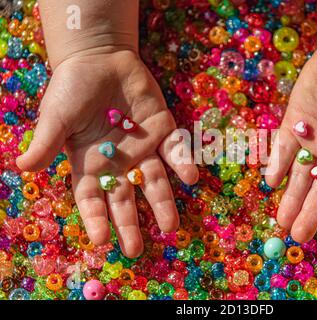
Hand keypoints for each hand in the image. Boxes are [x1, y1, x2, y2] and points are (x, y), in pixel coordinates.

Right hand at [17, 50, 198, 257]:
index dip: (95, 218)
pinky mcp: (163, 130)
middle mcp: (118, 162)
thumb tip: (22, 167)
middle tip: (136, 250)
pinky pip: (175, 150)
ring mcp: (142, 148)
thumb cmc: (72, 88)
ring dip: (163, 202)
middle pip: (125, 198)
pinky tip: (190, 177)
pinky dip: (183, 163)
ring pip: (154, 181)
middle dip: (130, 223)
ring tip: (171, 226)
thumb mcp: (56, 115)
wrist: (100, 59)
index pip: (91, 198)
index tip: (101, 240)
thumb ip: (46, 142)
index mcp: (89, 164)